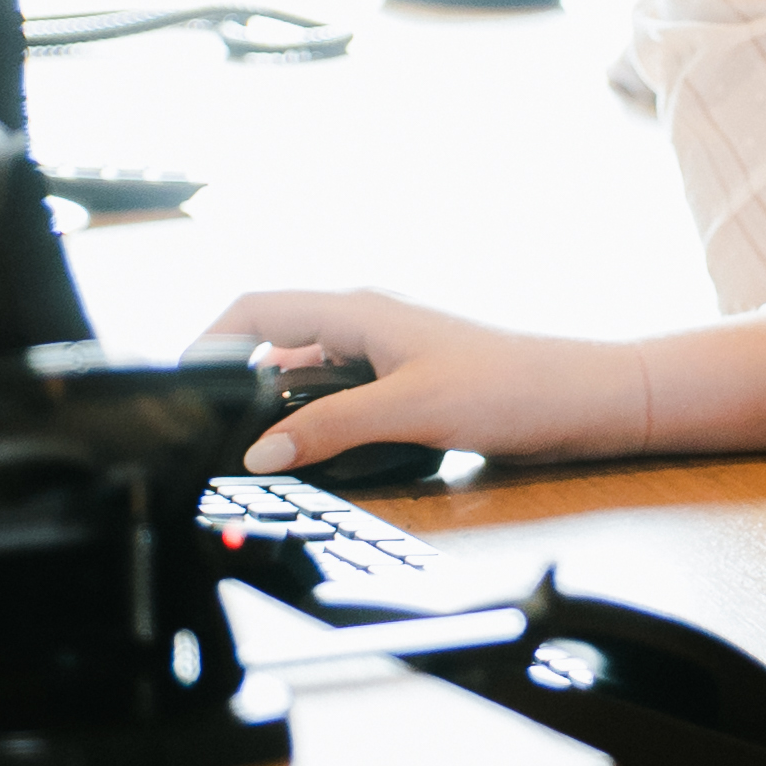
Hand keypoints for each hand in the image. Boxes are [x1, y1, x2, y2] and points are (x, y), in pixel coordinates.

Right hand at [215, 287, 652, 470]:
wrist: (584, 401)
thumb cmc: (513, 387)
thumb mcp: (410, 410)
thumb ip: (332, 429)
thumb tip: (261, 449)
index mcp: (360, 311)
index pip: (258, 309)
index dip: (210, 341)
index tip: (181, 383)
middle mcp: (368, 326)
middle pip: (277, 347)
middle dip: (244, 390)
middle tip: (221, 439)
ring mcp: (388, 356)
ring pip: (311, 379)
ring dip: (287, 412)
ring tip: (268, 456)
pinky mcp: (408, 386)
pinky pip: (343, 400)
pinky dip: (323, 425)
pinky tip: (326, 457)